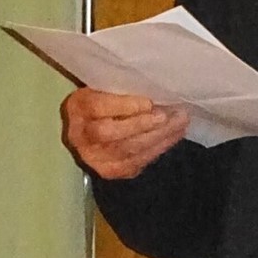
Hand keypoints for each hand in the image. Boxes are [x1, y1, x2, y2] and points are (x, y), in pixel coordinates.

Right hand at [61, 87, 188, 178]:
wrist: (93, 127)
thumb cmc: (105, 99)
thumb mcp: (106, 87)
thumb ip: (122, 88)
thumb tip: (154, 88)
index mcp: (77, 107)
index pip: (97, 108)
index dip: (123, 106)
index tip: (149, 102)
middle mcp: (80, 135)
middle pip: (109, 134)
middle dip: (143, 125)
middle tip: (169, 115)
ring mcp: (94, 158)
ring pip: (127, 151)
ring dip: (158, 137)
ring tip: (180, 123)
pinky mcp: (111, 171)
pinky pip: (137, 162)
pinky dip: (158, 148)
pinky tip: (174, 136)